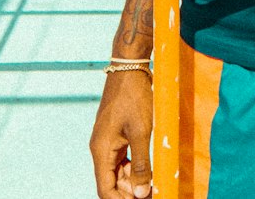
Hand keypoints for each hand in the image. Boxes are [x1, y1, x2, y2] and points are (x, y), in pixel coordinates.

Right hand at [90, 70, 152, 198]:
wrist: (130, 67)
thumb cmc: (135, 96)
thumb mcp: (141, 132)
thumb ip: (141, 165)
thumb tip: (142, 194)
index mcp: (101, 150)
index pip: (105, 189)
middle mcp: (100, 148)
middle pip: (111, 182)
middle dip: (130, 191)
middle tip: (153, 191)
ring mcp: (107, 141)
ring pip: (117, 172)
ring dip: (133, 180)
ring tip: (154, 182)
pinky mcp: (116, 134)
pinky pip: (122, 159)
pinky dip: (134, 166)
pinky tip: (149, 167)